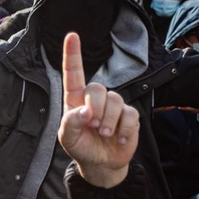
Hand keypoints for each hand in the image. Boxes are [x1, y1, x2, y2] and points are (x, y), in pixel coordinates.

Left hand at [57, 33, 137, 187]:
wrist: (101, 163)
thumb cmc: (81, 146)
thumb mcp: (68, 138)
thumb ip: (71, 124)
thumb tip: (84, 111)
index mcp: (75, 100)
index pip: (74, 74)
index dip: (73, 54)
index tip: (72, 35)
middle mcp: (95, 99)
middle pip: (97, 88)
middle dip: (95, 107)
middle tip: (93, 125)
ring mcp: (114, 106)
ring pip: (116, 100)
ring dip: (109, 120)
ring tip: (104, 134)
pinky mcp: (130, 116)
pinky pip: (130, 115)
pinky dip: (123, 129)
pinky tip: (118, 139)